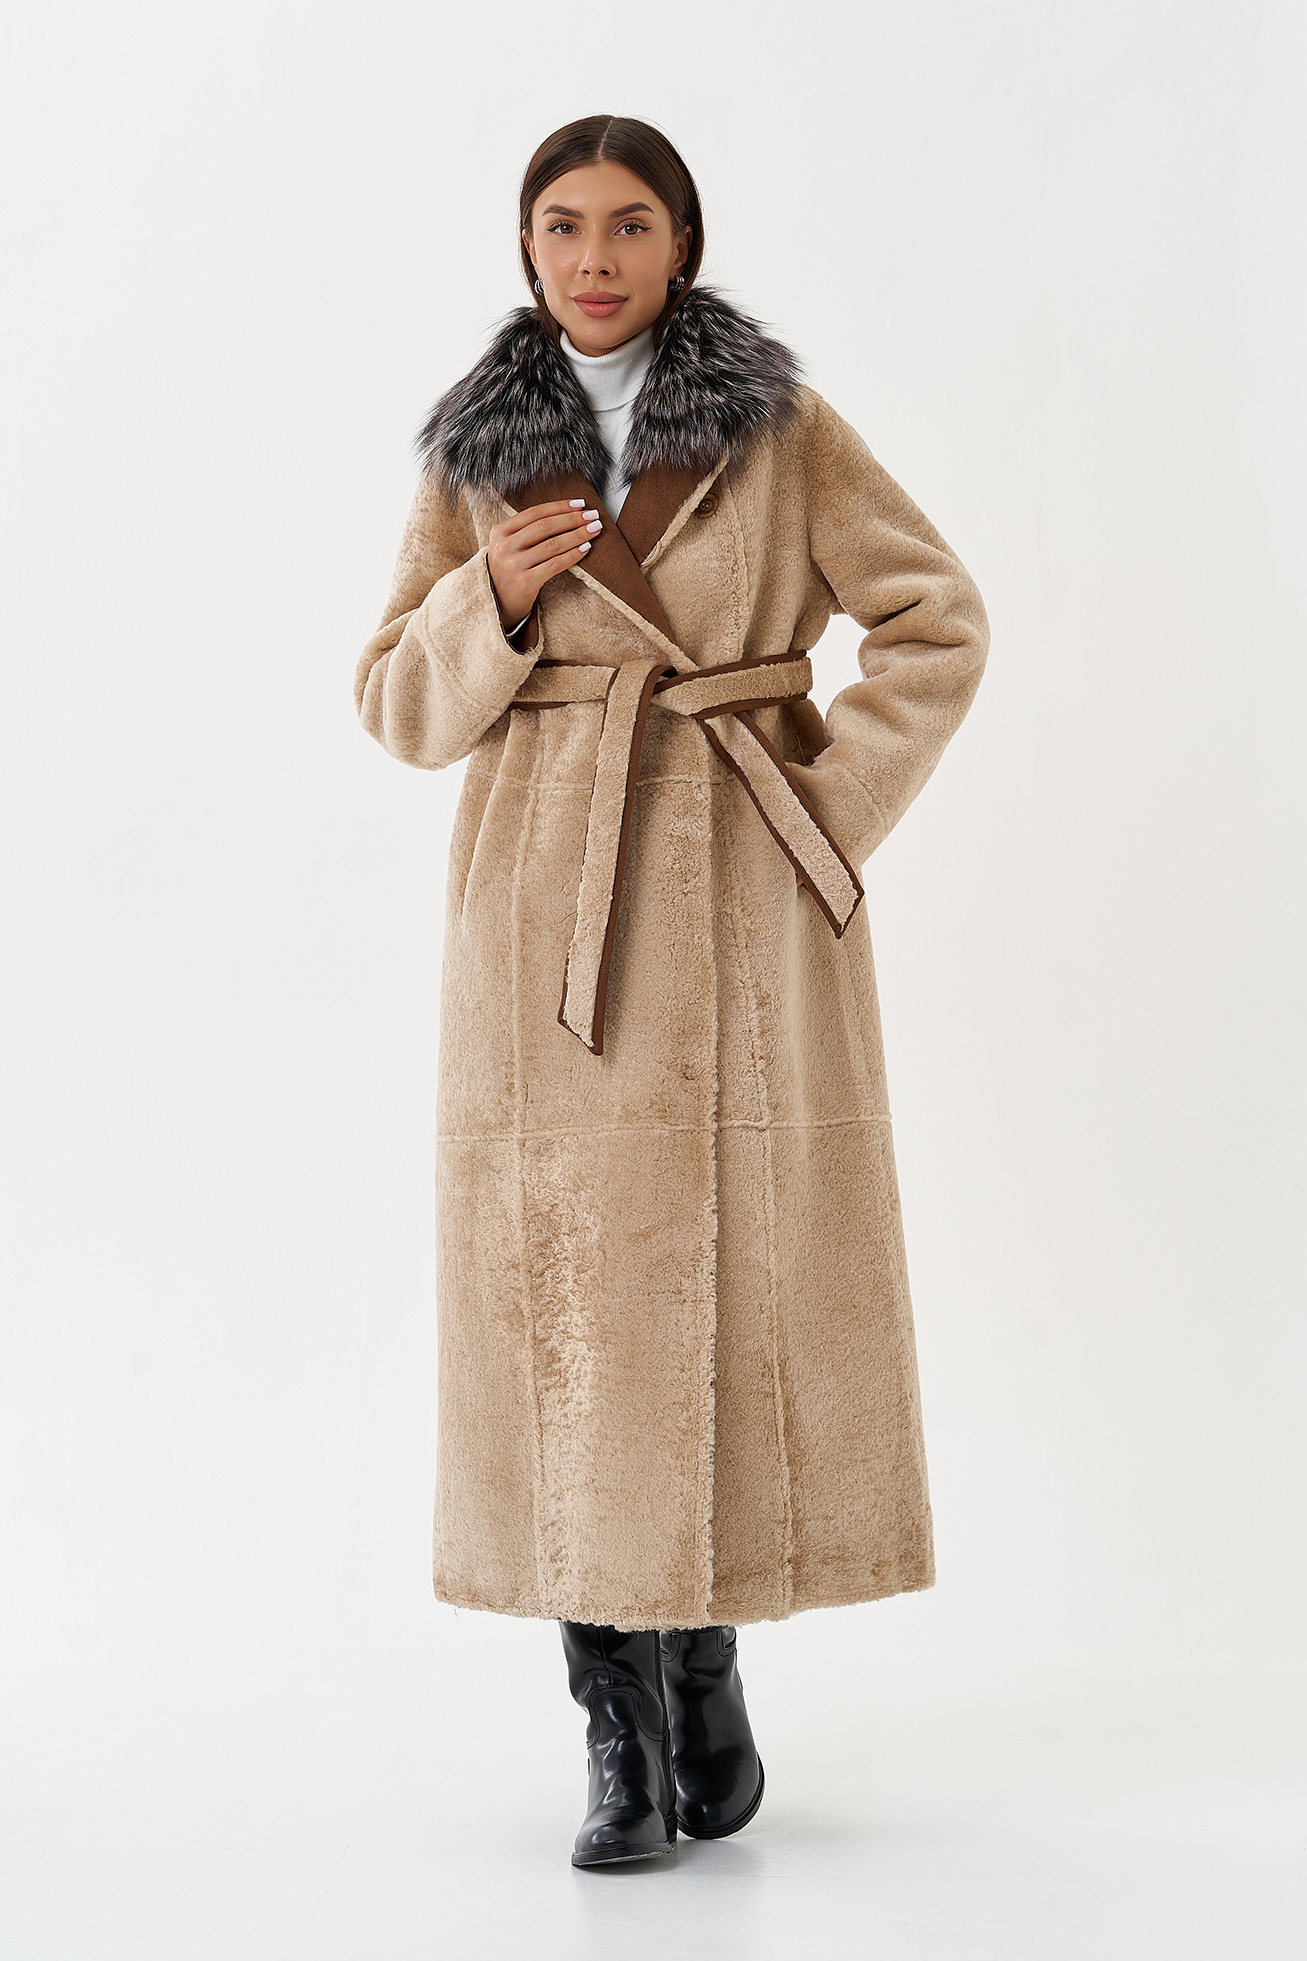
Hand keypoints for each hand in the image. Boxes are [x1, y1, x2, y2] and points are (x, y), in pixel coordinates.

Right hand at [487, 500, 602, 625]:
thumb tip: (566, 513)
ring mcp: (514, 565)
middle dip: (573, 519)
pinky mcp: (525, 582)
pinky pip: (555, 565)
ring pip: (553, 545)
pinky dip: (573, 555)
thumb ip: (527, 529)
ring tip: (594, 530)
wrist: (500, 601)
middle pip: (545, 526)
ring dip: (578, 535)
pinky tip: (585, 549)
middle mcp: (504, 547)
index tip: (580, 504)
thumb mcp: (509, 545)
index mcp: (500, 531)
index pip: (535, 512)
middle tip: (592, 515)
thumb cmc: (511, 568)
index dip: (560, 506)